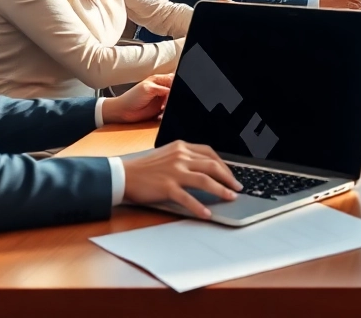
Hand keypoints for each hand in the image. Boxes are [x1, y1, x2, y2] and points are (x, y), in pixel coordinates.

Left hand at [101, 73, 171, 123]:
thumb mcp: (148, 88)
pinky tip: (164, 112)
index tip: (175, 92)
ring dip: (173, 104)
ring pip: (174, 99)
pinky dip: (170, 111)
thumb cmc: (132, 98)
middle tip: (170, 101)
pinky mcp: (161, 109)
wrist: (124, 112)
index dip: (177, 84)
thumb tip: (174, 92)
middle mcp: (162, 88)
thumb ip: (163, 88)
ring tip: (164, 107)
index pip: (174, 78)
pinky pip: (170, 109)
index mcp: (159, 79)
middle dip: (177, 95)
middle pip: (176, 89)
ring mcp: (162, 98)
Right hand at [121, 141, 241, 219]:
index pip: (209, 153)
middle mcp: (180, 157)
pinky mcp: (167, 187)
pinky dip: (199, 206)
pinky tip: (207, 213)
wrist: (123, 175)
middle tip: (238, 187)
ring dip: (221, 190)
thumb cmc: (144, 168)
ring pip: (205, 180)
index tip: (230, 174)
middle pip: (212, 166)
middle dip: (228, 177)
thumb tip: (204, 169)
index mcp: (181, 147)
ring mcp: (174, 172)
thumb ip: (184, 158)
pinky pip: (188, 198)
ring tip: (231, 197)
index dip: (223, 164)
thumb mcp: (166, 155)